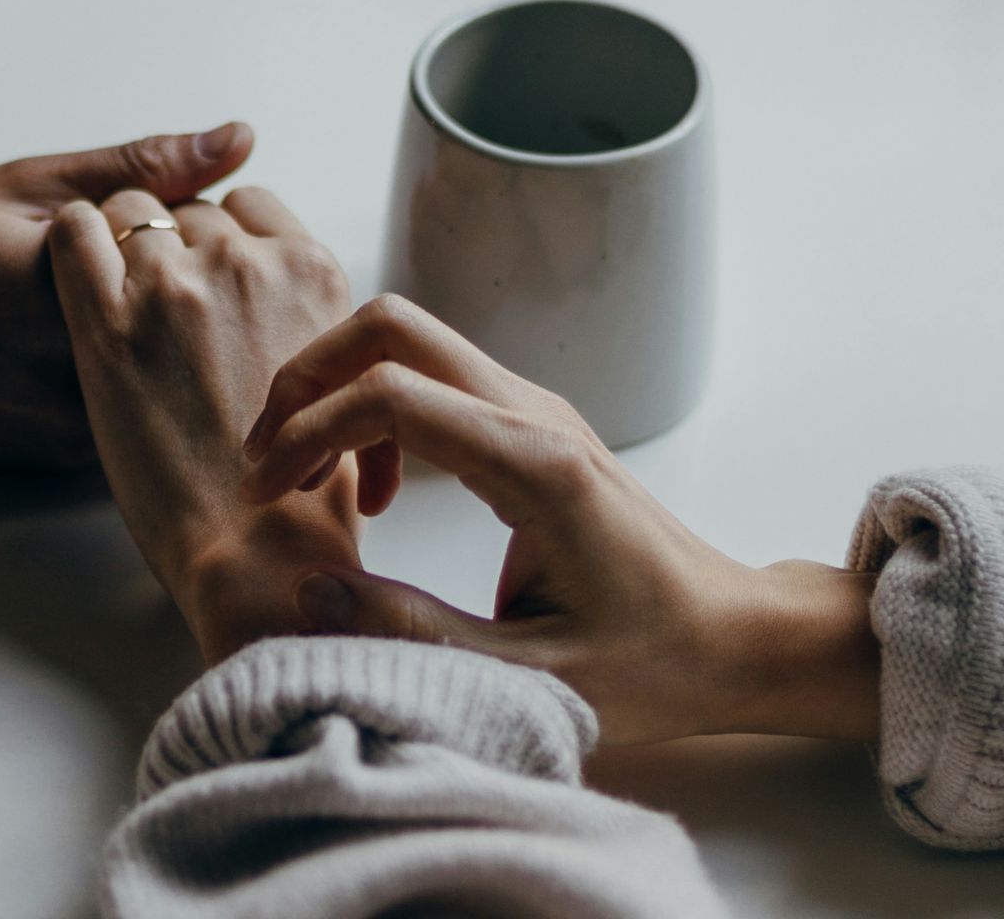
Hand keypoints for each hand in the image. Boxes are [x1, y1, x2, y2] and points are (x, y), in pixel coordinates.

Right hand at [0, 124, 254, 464]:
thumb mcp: (22, 186)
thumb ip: (138, 168)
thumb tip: (238, 139)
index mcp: (85, 296)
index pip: (208, 258)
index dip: (193, 229)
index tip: (149, 215)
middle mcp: (90, 378)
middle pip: (200, 327)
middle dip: (189, 288)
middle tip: (128, 257)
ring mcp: (79, 430)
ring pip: (172, 379)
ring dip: (166, 342)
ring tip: (70, 308)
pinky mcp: (64, 462)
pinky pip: (134, 414)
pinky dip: (131, 381)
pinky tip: (62, 350)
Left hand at [47, 185, 359, 662]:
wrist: (257, 551)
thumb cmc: (302, 490)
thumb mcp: (338, 377)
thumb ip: (308, 319)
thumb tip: (280, 304)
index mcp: (312, 272)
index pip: (251, 204)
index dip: (221, 235)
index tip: (205, 275)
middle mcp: (248, 264)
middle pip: (190, 209)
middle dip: (171, 245)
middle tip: (158, 308)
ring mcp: (176, 285)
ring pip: (130, 210)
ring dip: (120, 245)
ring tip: (115, 304)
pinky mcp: (108, 322)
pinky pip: (73, 230)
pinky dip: (71, 242)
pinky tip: (74, 279)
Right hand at [240, 294, 880, 744]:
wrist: (736, 638)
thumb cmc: (654, 663)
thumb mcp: (528, 676)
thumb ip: (413, 633)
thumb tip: (309, 593)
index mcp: (535, 466)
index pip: (390, 394)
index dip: (307, 431)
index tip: (267, 493)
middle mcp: (535, 414)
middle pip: (393, 326)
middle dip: (308, 377)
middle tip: (269, 462)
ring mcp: (537, 409)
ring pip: (409, 341)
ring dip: (339, 391)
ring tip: (309, 480)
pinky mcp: (532, 424)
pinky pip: (434, 379)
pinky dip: (377, 411)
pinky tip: (376, 493)